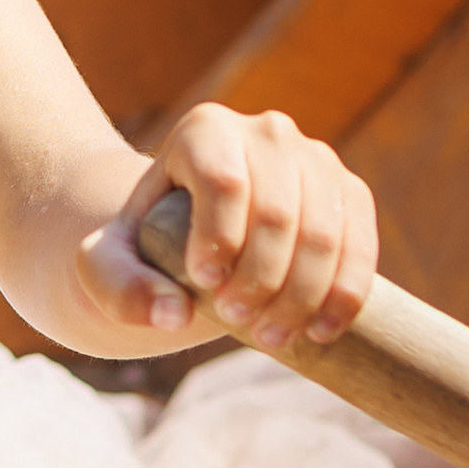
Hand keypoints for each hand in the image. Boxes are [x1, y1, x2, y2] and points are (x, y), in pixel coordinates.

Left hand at [78, 103, 377, 350]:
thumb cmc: (146, 246)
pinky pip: (360, 244)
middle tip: (237, 323)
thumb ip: (119, 286)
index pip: (222, 181)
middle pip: (275, 211)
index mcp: (206, 130)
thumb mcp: (108, 263)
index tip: (204, 286)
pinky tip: (321, 332)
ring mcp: (316, 159)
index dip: (219, 239)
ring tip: (271, 337)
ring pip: (322, 232)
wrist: (194, 237)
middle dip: (259, 279)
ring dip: (302, 295)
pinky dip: (345, 293)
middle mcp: (268, 132)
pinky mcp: (349, 195)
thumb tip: (171, 314)